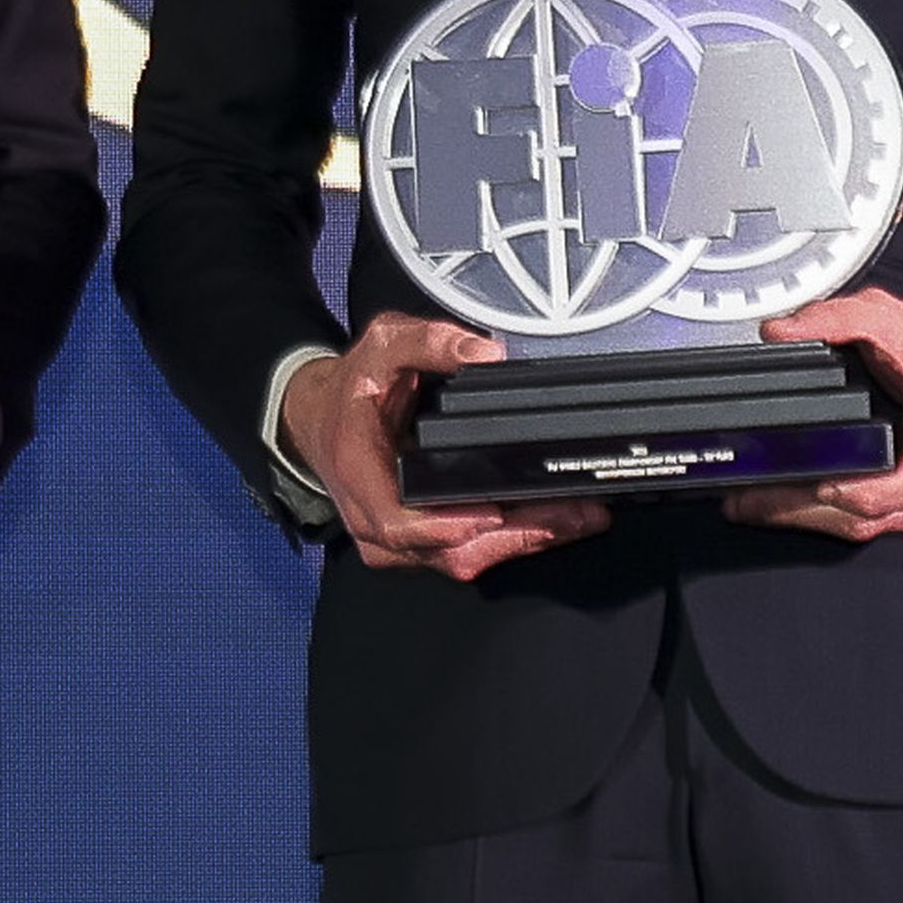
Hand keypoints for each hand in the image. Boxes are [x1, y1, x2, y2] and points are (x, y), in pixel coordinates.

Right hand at [281, 316, 609, 584]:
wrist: (323, 419)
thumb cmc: (353, 389)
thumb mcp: (383, 344)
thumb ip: (430, 341)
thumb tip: (484, 353)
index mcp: (359, 474)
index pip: (398, 521)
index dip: (446, 526)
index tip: (492, 513)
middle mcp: (374, 520)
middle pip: (447, 551)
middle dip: (517, 536)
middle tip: (574, 513)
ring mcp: (395, 542)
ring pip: (462, 561)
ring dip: (524, 542)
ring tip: (580, 517)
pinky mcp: (416, 548)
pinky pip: (465, 556)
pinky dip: (510, 542)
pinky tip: (552, 522)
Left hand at [724, 289, 902, 542]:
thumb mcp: (888, 316)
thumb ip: (833, 319)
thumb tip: (780, 333)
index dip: (867, 491)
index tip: (821, 486)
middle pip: (879, 513)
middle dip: (807, 511)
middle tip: (751, 500)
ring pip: (873, 527)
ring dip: (811, 521)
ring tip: (755, 505)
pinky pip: (880, 527)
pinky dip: (834, 520)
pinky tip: (795, 508)